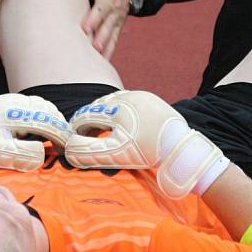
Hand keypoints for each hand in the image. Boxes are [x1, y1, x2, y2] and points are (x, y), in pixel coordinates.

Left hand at [0, 93, 71, 171]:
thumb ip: (20, 156)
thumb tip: (42, 152)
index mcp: (13, 114)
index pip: (46, 122)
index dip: (60, 135)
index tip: (67, 149)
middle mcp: (15, 103)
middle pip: (48, 110)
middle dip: (59, 127)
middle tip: (64, 145)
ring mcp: (13, 100)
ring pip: (43, 105)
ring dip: (52, 121)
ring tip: (55, 138)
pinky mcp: (11, 102)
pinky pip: (35, 105)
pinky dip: (44, 116)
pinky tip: (42, 130)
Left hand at [64, 0, 128, 58]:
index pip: (100, 10)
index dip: (93, 19)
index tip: (85, 28)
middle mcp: (114, 11)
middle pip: (107, 26)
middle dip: (100, 38)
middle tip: (92, 49)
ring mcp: (117, 21)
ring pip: (112, 36)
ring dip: (106, 48)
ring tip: (98, 60)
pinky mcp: (118, 28)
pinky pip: (114, 41)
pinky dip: (109, 52)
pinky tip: (103, 63)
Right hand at [65, 90, 226, 198]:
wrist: (183, 148)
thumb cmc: (148, 151)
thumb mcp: (116, 154)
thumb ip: (89, 152)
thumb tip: (67, 149)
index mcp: (115, 107)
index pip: (87, 116)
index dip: (77, 128)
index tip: (73, 139)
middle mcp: (126, 96)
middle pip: (99, 108)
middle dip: (90, 122)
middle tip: (86, 137)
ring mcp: (140, 96)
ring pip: (113, 104)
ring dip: (105, 116)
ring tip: (104, 131)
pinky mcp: (152, 100)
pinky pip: (129, 104)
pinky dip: (121, 113)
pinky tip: (123, 127)